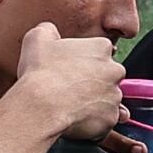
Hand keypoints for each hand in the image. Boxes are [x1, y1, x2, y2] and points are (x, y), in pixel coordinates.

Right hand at [4, 28, 128, 143]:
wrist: (41, 106)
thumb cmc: (40, 72)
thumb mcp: (37, 38)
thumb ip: (48, 30)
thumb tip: (50, 32)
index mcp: (101, 48)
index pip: (100, 51)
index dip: (84, 61)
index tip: (71, 69)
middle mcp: (114, 70)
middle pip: (108, 75)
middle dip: (93, 82)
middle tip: (71, 88)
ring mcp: (114, 96)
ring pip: (107, 99)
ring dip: (94, 102)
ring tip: (71, 106)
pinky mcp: (110, 119)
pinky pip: (105, 121)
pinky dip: (94, 122)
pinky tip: (76, 120)